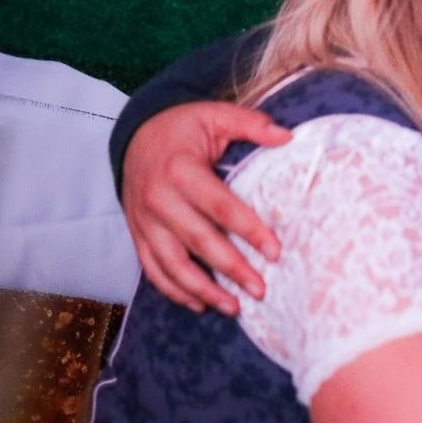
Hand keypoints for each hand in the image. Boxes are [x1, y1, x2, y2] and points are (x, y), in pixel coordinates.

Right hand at [121, 102, 289, 313]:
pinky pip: (153, 269)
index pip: (220, 207)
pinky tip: (200, 304)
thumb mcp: (214, 115)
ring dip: (203, 290)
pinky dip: (175, 290)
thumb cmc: (182, 127)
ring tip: (234, 307)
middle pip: (199, 241)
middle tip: (261, 289)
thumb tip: (288, 136)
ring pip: (173, 264)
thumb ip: (250, 124)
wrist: (133, 134)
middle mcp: (158, 199)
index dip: (249, 230)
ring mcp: (144, 221)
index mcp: (180, 170)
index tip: (275, 252)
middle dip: (232, 268)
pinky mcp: (137, 234)